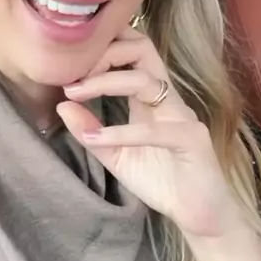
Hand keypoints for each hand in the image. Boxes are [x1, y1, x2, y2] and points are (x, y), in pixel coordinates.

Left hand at [56, 26, 237, 238]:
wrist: (199, 215)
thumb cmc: (160, 180)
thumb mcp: (114, 155)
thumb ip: (89, 131)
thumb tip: (61, 105)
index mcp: (150, 96)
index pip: (132, 50)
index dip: (102, 46)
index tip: (68, 66)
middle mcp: (167, 98)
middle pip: (143, 49)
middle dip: (105, 53)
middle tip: (72, 74)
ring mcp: (181, 116)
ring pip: (145, 81)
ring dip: (105, 83)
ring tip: (74, 94)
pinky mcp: (191, 140)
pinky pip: (155, 130)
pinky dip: (121, 132)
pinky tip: (96, 138)